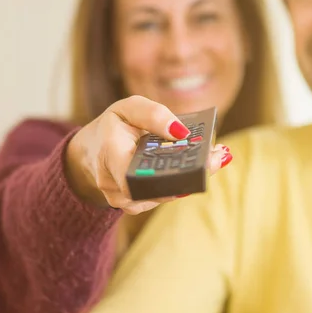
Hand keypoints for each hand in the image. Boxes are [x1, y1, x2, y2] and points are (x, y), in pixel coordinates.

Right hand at [64, 95, 231, 214]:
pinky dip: (181, 183)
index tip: (200, 158)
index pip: (139, 172)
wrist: (93, 150)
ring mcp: (123, 199)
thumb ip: (153, 114)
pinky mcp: (134, 204)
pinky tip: (201, 169)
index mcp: (110, 153)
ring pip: (163, 194)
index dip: (170, 170)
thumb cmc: (114, 125)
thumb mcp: (129, 108)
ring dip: (191, 178)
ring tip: (216, 159)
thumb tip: (182, 132)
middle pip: (158, 186)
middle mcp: (113, 183)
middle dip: (191, 172)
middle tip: (219, 156)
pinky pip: (162, 196)